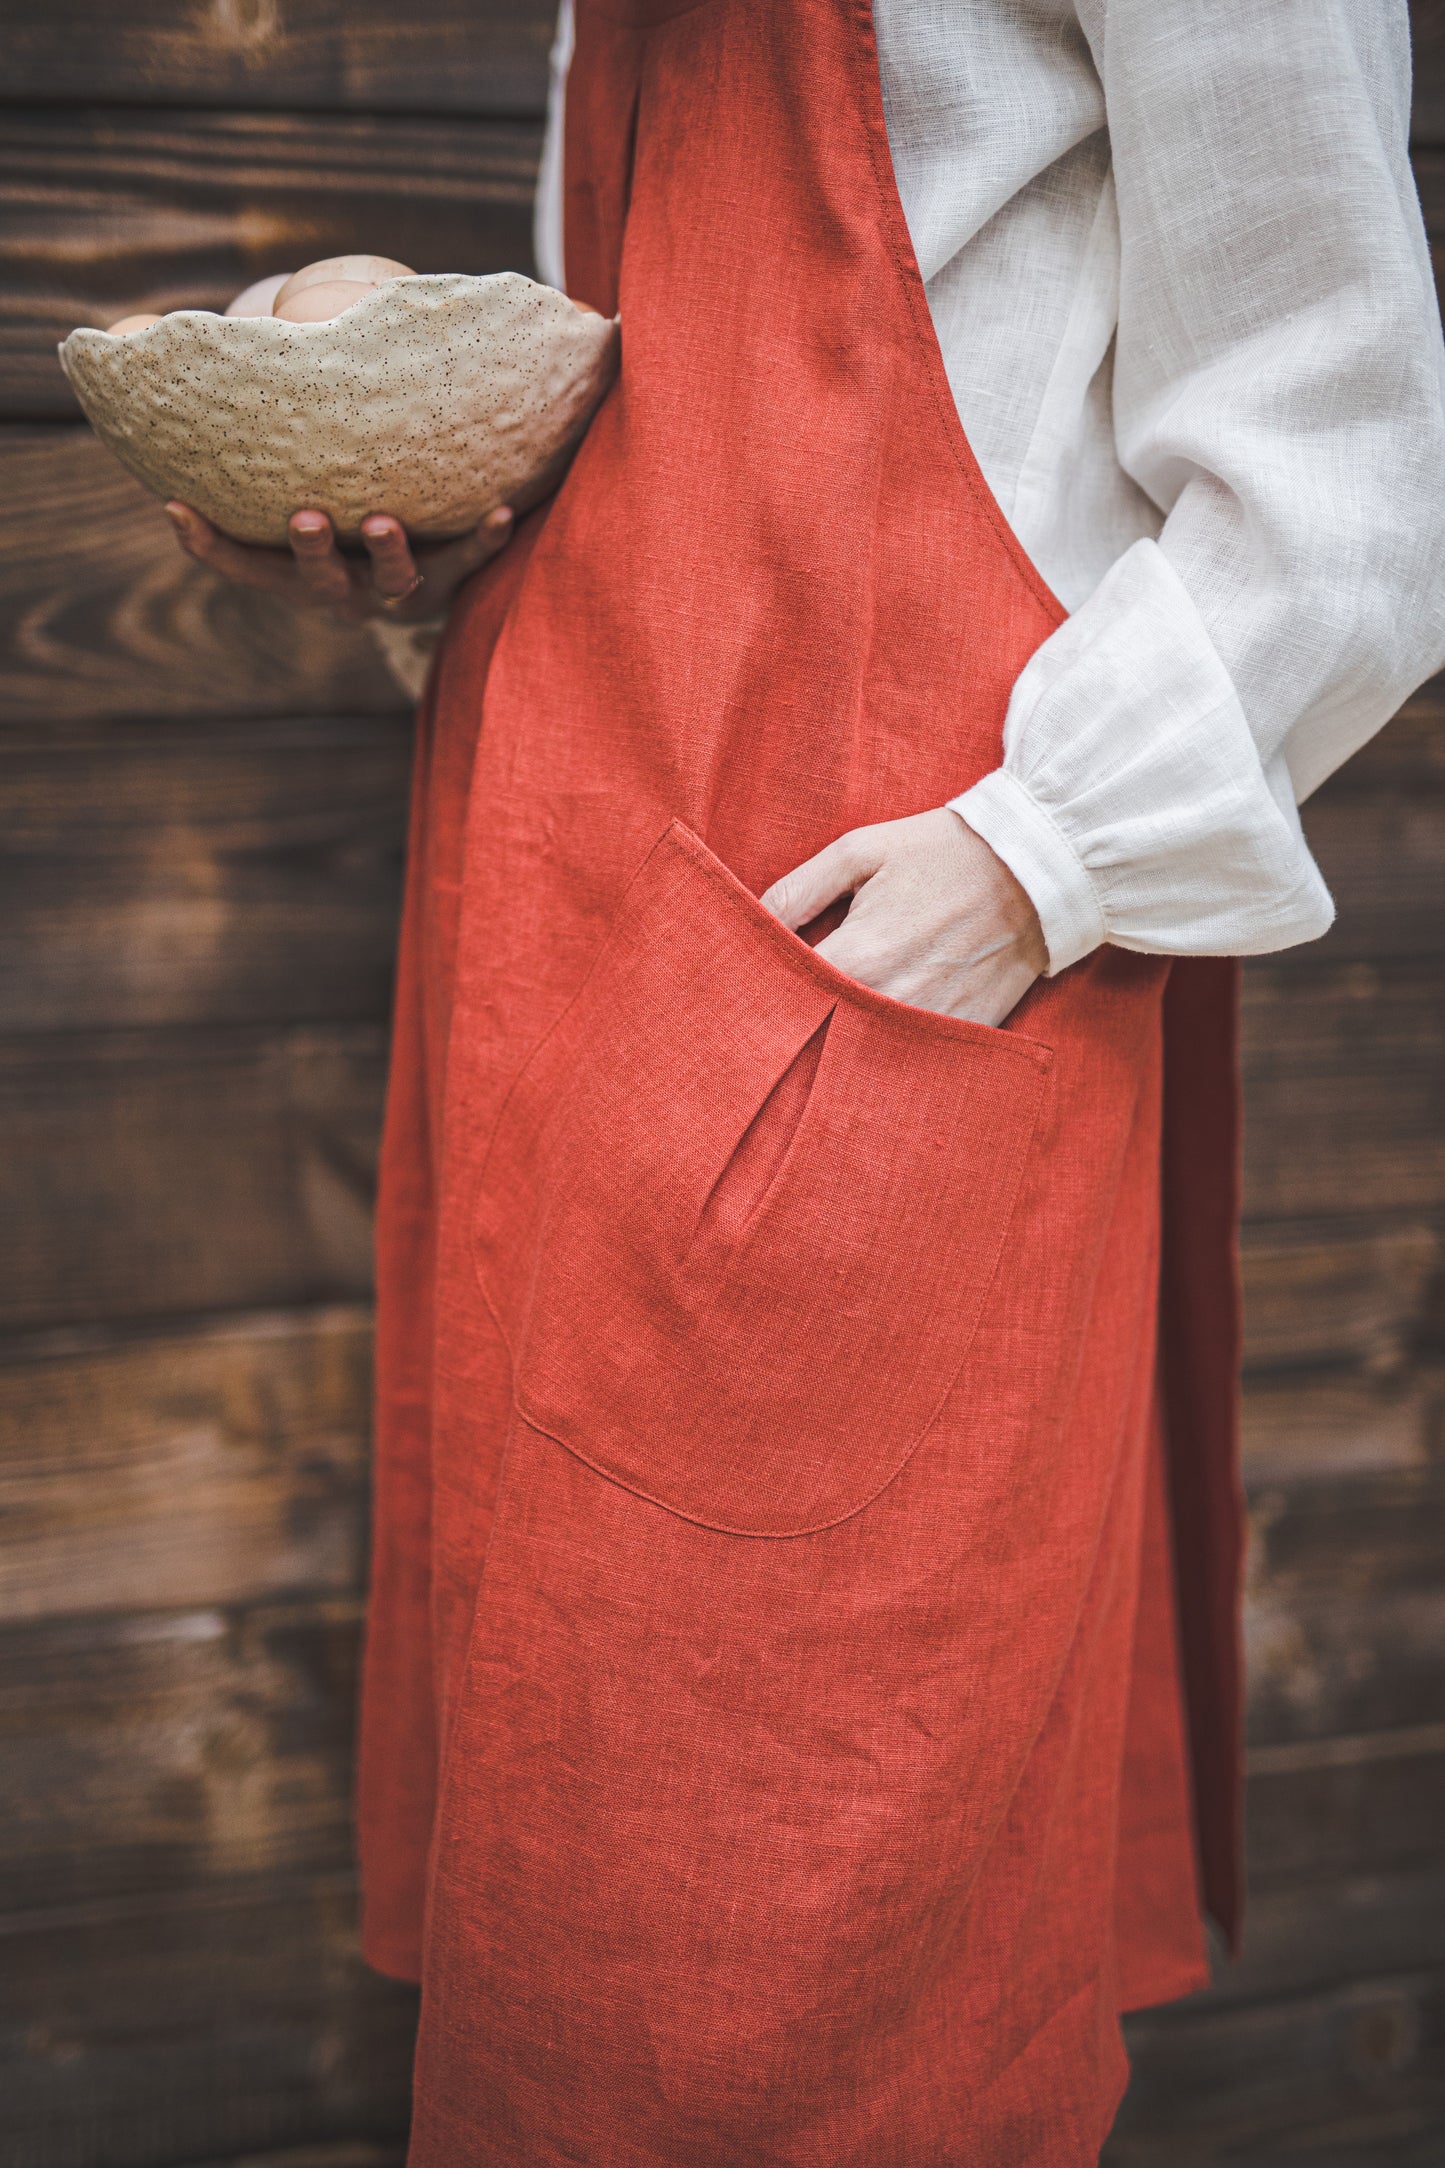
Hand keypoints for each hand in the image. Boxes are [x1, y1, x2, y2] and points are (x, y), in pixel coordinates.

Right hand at [164, 502, 515, 623]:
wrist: (424, 587)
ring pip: (394, 582)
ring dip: (388, 553)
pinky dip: (484, 539)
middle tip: (306, 519)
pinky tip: (503, 512)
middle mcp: (346, 593)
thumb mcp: (298, 512)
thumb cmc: (344, 533)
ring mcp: (400, 593)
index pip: (244, 569)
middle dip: (312, 551)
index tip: (178, 508)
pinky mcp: (452, 578)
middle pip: (322, 580)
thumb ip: (262, 473)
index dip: (209, 546)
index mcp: (299, 580)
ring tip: (382, 522)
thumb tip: (195, 402)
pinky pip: (471, 561)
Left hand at [761, 808, 1046, 1027]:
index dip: (763, 995)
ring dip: (841, 1042)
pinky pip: (913, 1055)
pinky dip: (891, 1049)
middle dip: (799, 1025)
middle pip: (821, 1034)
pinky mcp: (963, 1033)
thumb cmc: (942, 852)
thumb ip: (797, 890)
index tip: (749, 993)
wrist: (1036, 867)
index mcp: (859, 955)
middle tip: (777, 1021)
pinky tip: (877, 1036)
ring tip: (825, 1031)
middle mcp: (892, 1000)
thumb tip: (747, 919)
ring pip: (863, 1052)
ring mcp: (931, 1023)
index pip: (786, 997)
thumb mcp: (860, 851)